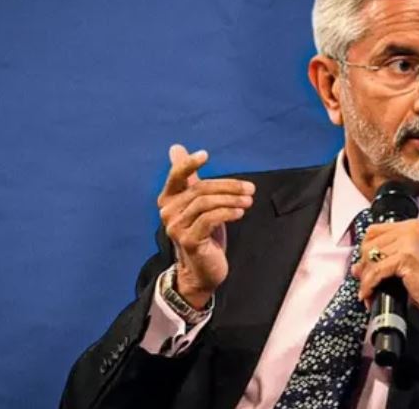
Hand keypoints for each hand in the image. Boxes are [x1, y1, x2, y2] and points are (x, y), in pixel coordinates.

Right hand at [157, 144, 254, 308]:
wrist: (202, 271)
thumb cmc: (203, 234)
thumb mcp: (199, 204)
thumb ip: (191, 179)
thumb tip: (176, 148)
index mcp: (168, 199)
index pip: (176, 176)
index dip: (189, 163)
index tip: (205, 155)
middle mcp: (168, 212)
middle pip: (200, 189)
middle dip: (229, 186)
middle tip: (250, 189)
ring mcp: (176, 227)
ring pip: (206, 203)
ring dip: (232, 200)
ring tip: (249, 202)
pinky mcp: (188, 240)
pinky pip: (210, 219)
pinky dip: (227, 213)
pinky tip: (240, 213)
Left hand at [351, 219, 418, 357]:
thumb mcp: (407, 265)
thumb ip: (385, 260)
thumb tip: (357, 267)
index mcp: (412, 227)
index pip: (374, 231)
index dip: (365, 250)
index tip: (364, 268)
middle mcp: (411, 230)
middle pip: (369, 244)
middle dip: (364, 267)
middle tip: (366, 284)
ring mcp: (409, 242)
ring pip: (370, 258)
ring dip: (365, 279)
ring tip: (369, 293)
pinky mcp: (407, 258)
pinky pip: (376, 271)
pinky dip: (369, 285)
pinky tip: (370, 295)